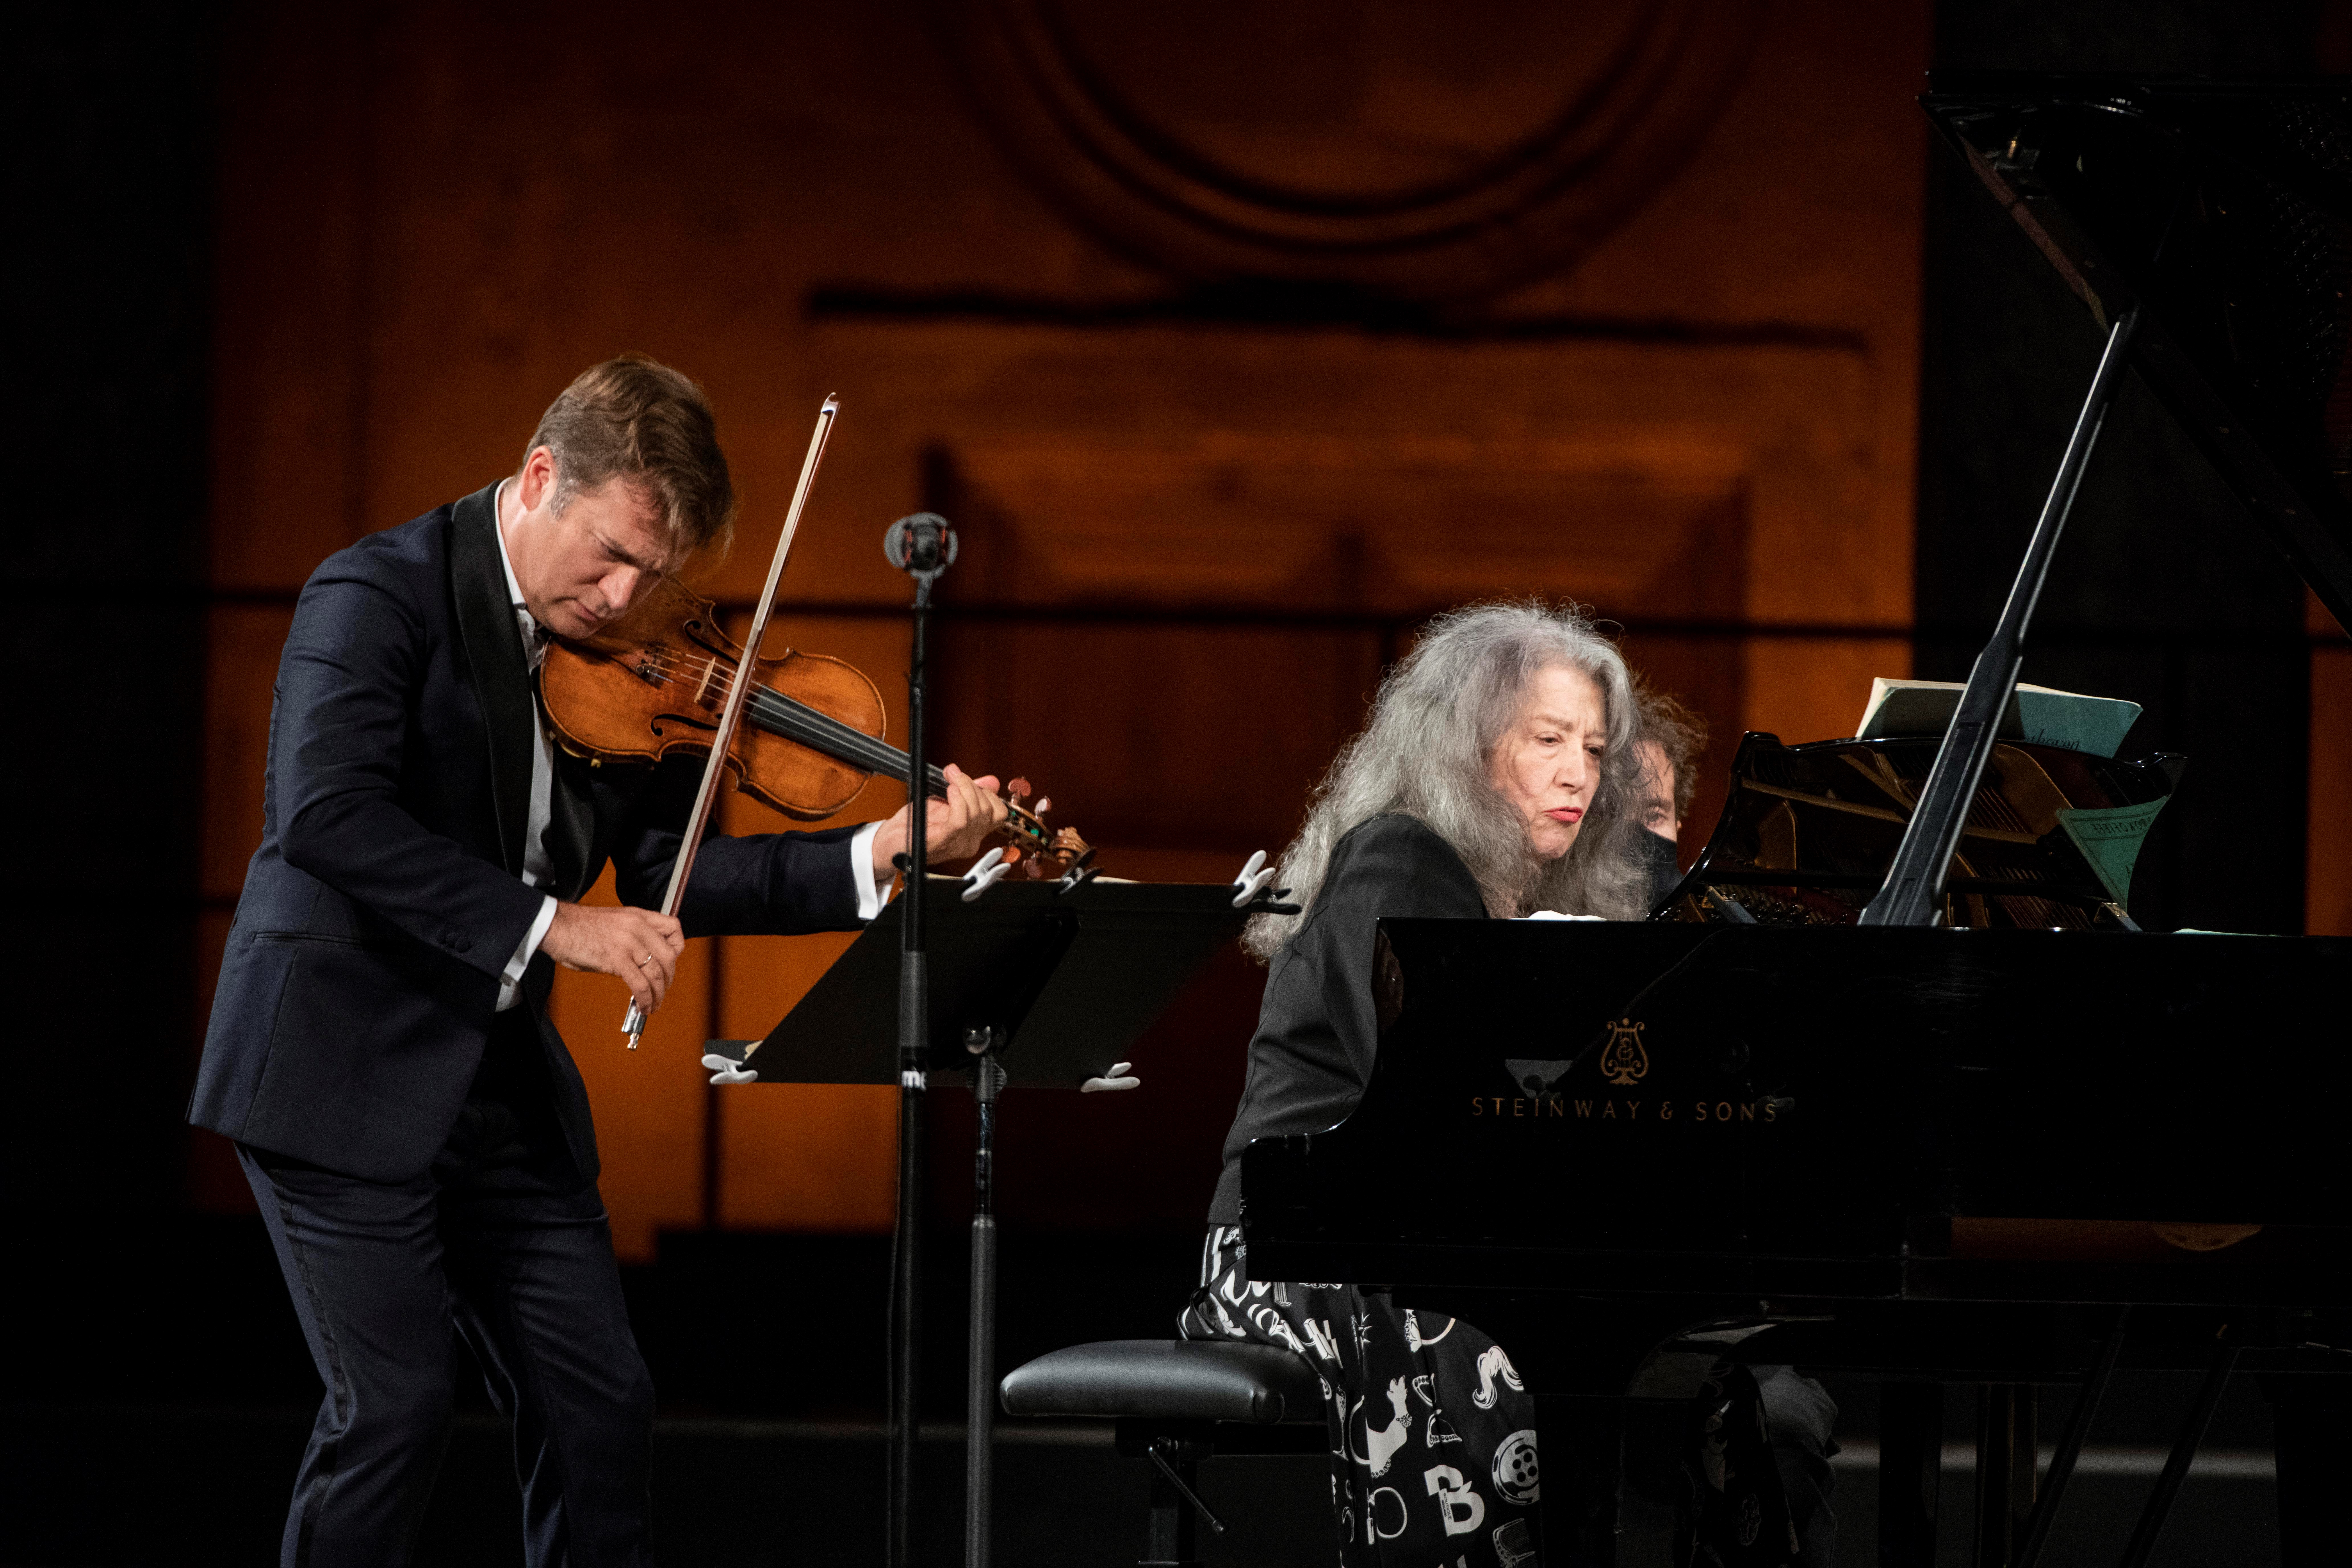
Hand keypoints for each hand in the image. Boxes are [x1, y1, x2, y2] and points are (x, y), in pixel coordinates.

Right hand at [541, 901, 684, 1017]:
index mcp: (639, 916)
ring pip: (656, 973)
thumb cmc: (581, 927)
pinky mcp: (616, 960)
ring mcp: (629, 944)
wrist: (557, 926)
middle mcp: (638, 928)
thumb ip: (634, 936)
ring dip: (658, 994)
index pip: (674, 928)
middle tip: (662, 989)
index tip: (670, 963)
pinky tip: (643, 1006)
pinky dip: (645, 999)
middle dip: (669, 978)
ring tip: (654, 1005)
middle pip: (669, 956)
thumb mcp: (616, 922)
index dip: (677, 949)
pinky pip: (640, 984)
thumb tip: (643, 960)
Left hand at [870, 763, 1010, 873]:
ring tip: (950, 777)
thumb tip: (991, 782)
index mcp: (973, 834)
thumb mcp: (946, 803)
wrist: (890, 843)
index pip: (999, 813)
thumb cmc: (914, 825)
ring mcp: (958, 844)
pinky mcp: (943, 841)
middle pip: (988, 810)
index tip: (968, 778)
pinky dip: (957, 801)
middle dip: (972, 785)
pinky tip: (949, 791)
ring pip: (976, 812)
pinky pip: (960, 820)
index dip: (988, 792)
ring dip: (963, 787)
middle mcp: (969, 843)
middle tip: (954, 773)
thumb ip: (968, 793)